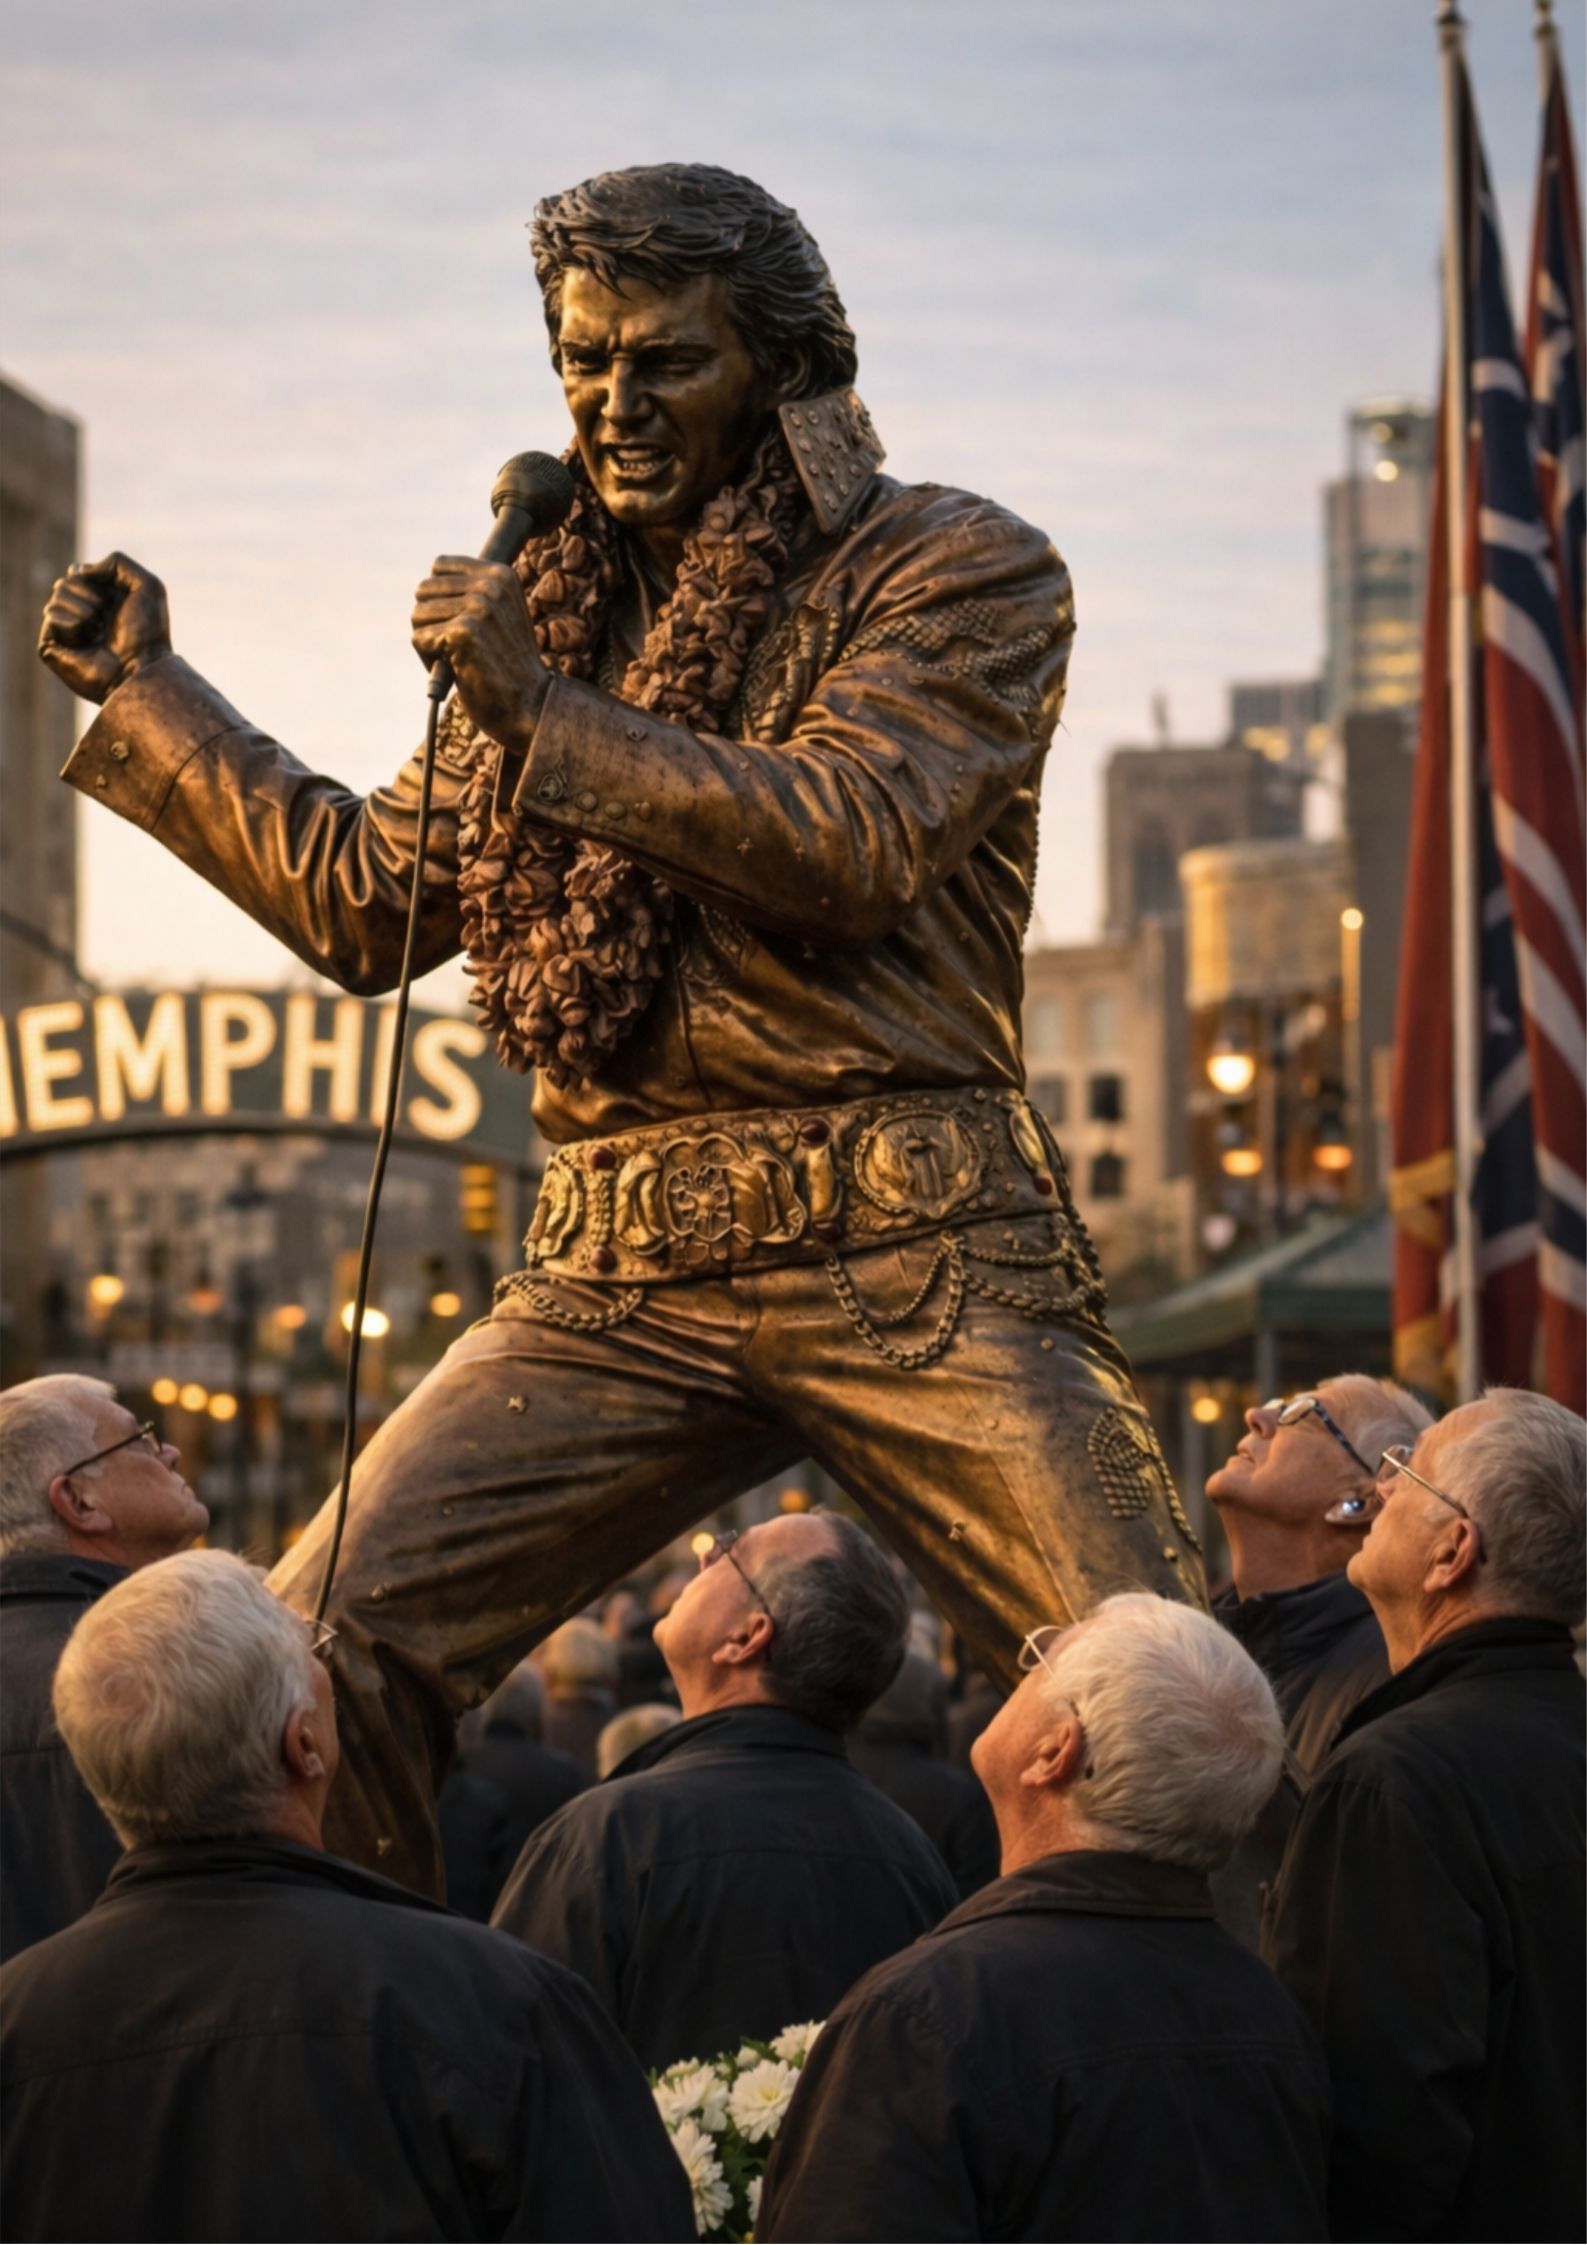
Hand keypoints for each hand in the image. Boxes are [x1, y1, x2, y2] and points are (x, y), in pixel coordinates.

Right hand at [38, 553, 171, 704]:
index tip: (114, 597)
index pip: (78, 572)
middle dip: (89, 593)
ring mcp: (66, 631)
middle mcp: (81, 615)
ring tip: (99, 629)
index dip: (94, 577)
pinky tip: (85, 640)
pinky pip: (51, 617)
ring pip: (56, 596)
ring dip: (83, 609)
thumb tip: (80, 570)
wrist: (140, 669)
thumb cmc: (147, 632)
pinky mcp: (53, 646)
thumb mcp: (148, 585)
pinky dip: (72, 623)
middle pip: (65, 581)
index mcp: (100, 601)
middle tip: (107, 617)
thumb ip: (118, 561)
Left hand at [411, 557, 551, 747]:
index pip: (439, 567)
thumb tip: (425, 587)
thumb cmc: (509, 666)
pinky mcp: (463, 631)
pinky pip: (419, 639)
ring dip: (430, 643)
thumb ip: (473, 593)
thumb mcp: (500, 615)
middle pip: (424, 591)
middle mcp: (491, 585)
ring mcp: (478, 607)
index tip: (462, 624)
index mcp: (501, 574)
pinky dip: (429, 660)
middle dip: (433, 622)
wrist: (530, 706)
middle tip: (460, 647)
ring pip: (418, 615)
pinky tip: (457, 669)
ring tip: (460, 658)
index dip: (440, 598)